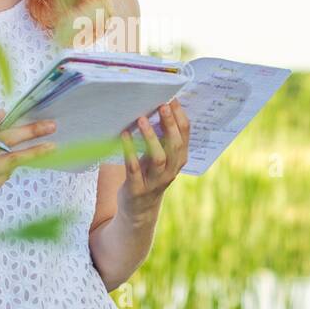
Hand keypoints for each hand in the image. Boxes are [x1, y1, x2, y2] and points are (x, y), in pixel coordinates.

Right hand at [0, 108, 58, 212]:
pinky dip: (8, 167)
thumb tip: (2, 115)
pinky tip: (6, 165)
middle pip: (2, 143)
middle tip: (50, 126)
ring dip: (34, 153)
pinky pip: (4, 175)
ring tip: (52, 147)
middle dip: (29, 133)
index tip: (3, 120)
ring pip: (11, 161)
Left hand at [118, 97, 189, 218]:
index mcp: (179, 159)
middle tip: (162, 105)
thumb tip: (161, 106)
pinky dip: (129, 151)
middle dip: (170, 124)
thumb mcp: (161, 156)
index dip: (180, 117)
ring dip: (150, 137)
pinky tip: (124, 135)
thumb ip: (163, 137)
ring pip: (158, 158)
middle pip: (175, 145)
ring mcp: (155, 181)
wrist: (139, 209)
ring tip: (141, 119)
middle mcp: (171, 170)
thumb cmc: (149, 174)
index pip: (185, 135)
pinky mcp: (137, 189)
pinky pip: (134, 169)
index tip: (173, 99)